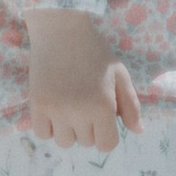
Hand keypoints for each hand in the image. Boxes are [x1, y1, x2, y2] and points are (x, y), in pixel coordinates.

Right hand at [25, 8, 141, 150]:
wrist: (61, 29)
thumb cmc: (94, 52)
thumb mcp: (120, 75)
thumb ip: (131, 106)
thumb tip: (139, 131)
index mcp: (103, 107)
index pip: (107, 145)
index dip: (106, 133)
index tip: (102, 116)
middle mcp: (79, 113)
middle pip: (86, 143)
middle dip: (89, 128)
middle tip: (85, 102)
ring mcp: (56, 110)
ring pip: (64, 142)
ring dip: (68, 129)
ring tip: (68, 106)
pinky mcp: (37, 105)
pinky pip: (42, 134)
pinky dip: (48, 127)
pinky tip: (53, 108)